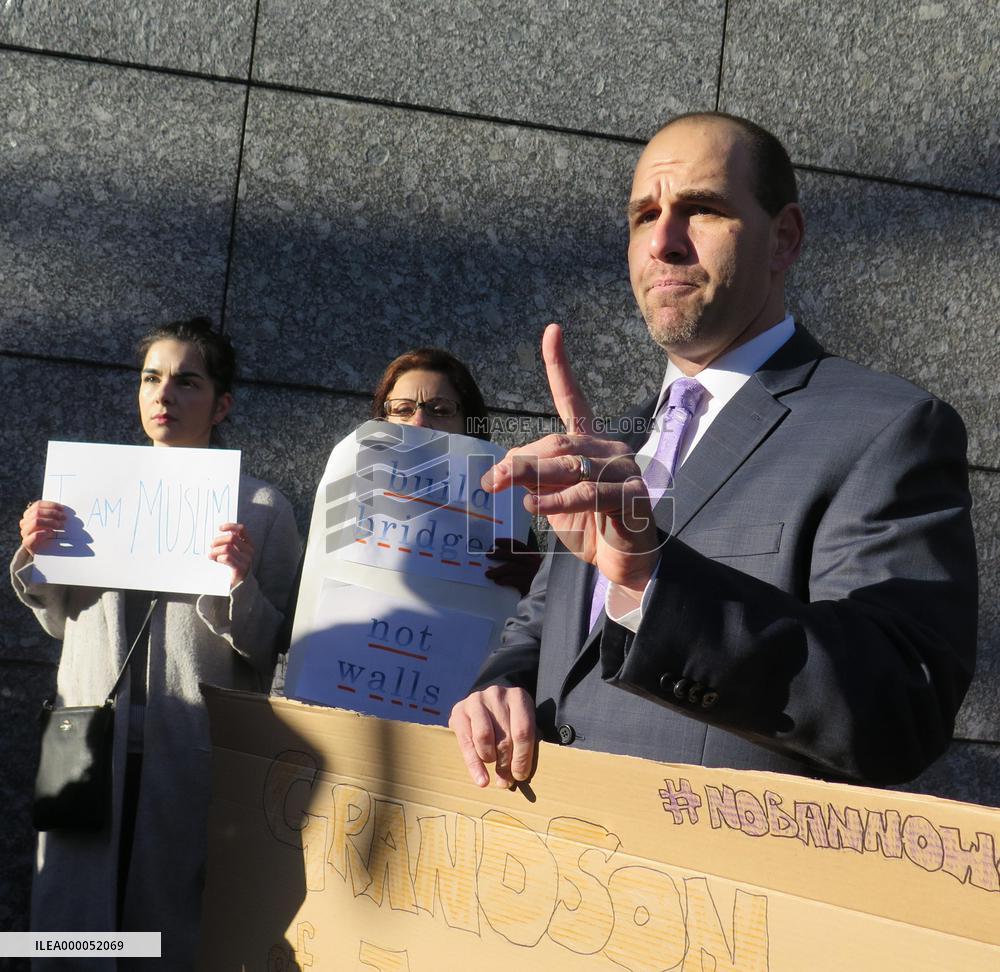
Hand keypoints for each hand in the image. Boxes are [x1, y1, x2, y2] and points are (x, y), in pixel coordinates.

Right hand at [19, 501, 65, 554]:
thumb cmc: (50, 535)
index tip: (62, 509)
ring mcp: (25, 532)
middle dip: (53, 514)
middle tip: (64, 518)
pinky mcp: (27, 543)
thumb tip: (64, 510)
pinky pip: (34, 535)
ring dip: (51, 522)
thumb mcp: (52, 523)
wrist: (45, 553)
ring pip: (36, 521)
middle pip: (37, 512)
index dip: (51, 505)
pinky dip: (45, 532)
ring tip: (61, 526)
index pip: (38, 505)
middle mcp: (25, 522)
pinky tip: (52, 533)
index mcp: (30, 514)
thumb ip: (54, 515)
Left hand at [208, 522, 254, 587]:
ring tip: (211, 555)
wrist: (238, 584)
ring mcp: (246, 559)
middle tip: (211, 546)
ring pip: (227, 548)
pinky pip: (226, 558)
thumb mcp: (233, 551)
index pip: (241, 529)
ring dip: (215, 551)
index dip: (230, 526)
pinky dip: (218, 558)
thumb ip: (230, 542)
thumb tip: (218, 532)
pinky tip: (215, 560)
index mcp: (248, 543)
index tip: (219, 528)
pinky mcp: (240, 568)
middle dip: (218, 541)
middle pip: (231, 538)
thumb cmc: (233, 565)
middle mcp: (249, 550)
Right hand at [449, 686, 535, 787]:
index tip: (521, 775)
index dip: (522, 757)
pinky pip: (466, 742)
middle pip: (504, 736)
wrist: (487, 702)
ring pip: (484, 737)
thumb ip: (523, 745)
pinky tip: (481, 779)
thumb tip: (517, 776)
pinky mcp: (459, 710)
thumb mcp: (522, 725)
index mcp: (518, 697)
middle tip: (506, 780)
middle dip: (506, 764)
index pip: (523, 731)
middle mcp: (497, 694)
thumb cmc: (510, 719)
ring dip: (490, 759)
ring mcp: (476, 700)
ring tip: (493, 769)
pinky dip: (474, 764)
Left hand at [482, 323, 659, 593]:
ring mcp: (624, 472)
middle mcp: (609, 450)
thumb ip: (531, 479)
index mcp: (589, 444)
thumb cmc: (588, 528)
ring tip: (512, 494)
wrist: (623, 564)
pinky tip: (536, 507)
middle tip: (490, 482)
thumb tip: (501, 470)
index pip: (572, 399)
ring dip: (536, 479)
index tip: (552, 331)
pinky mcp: (633, 497)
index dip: (560, 365)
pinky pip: (588, 493)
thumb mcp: (550, 500)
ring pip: (572, 466)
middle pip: (559, 443)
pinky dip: (558, 500)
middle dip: (521, 461)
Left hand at [485, 538, 542, 596]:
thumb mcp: (532, 566)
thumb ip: (520, 561)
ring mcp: (530, 572)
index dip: (506, 542)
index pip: (518, 545)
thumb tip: (500, 557)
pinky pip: (512, 580)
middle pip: (512, 554)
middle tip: (488, 554)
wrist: (548, 590)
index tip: (495, 541)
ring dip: (497, 570)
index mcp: (532, 555)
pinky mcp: (528, 583)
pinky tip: (498, 581)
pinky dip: (504, 580)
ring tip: (488, 574)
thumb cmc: (537, 578)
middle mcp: (531, 561)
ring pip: (510, 567)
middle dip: (498, 554)